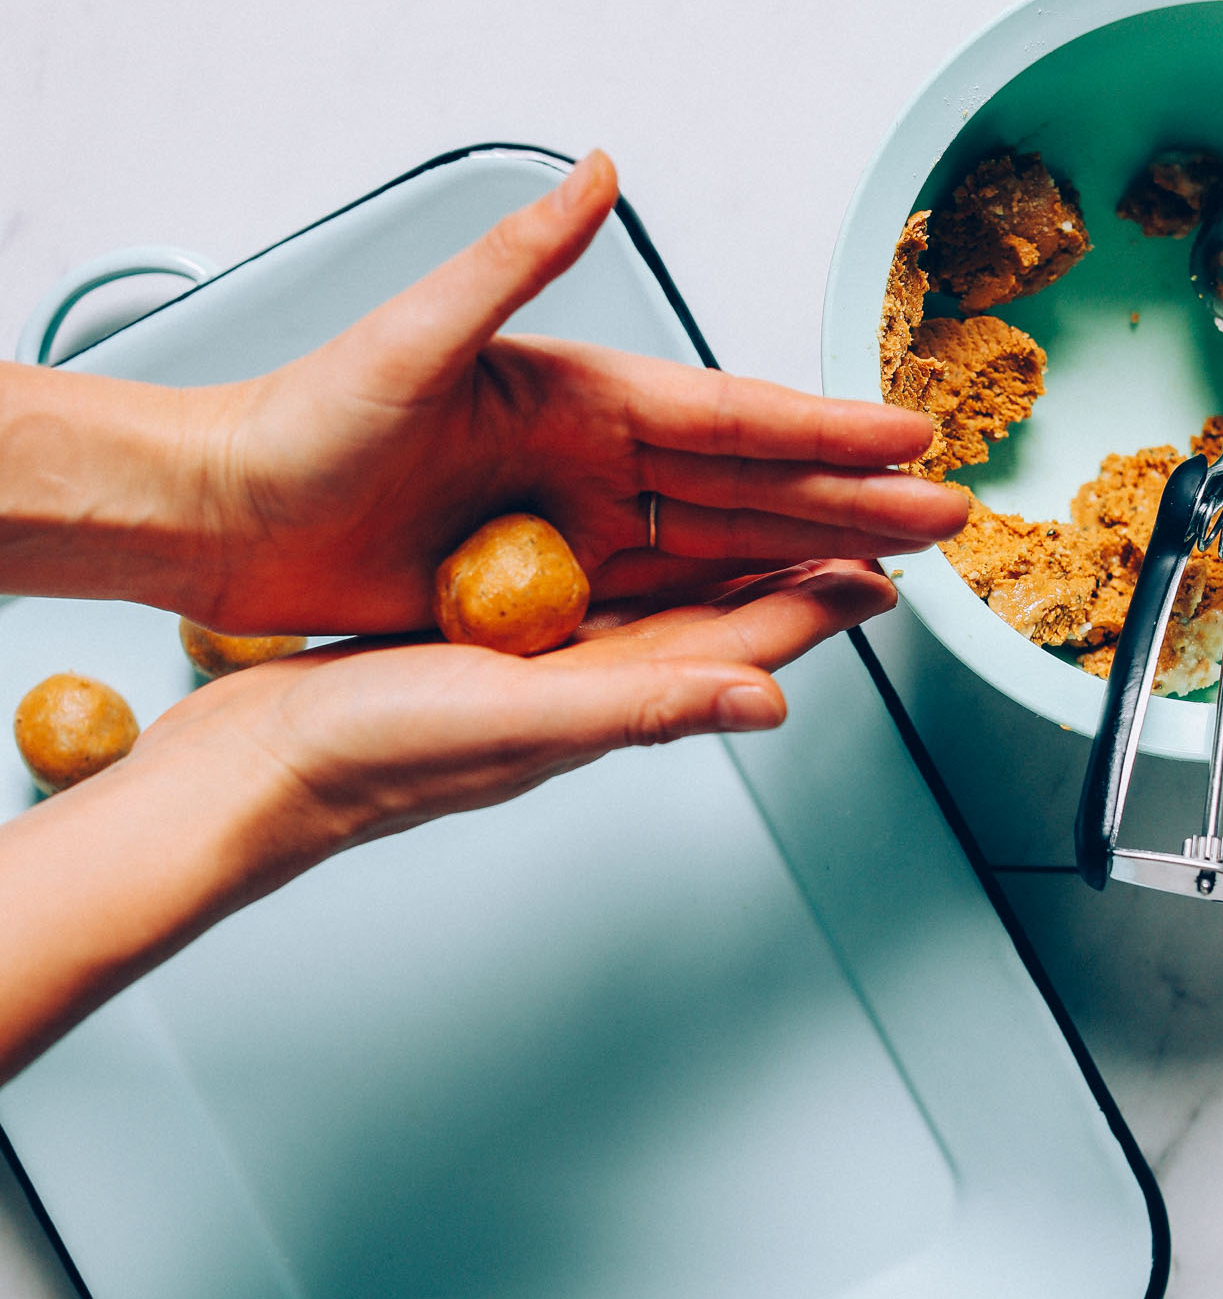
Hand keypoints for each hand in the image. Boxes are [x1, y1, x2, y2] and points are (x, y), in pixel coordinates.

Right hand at [132, 559, 894, 850]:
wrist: (259, 769)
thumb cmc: (375, 754)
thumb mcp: (521, 719)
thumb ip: (644, 705)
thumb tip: (766, 701)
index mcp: (607, 701)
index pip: (741, 647)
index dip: (818, 608)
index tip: (887, 565)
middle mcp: (584, 685)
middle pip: (714, 625)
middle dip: (787, 580)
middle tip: (852, 529)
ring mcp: (534, 668)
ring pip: (655, 607)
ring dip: (720, 569)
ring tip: (771, 529)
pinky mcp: (481, 648)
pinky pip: (579, 595)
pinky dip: (622, 563)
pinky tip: (621, 541)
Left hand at [185, 151, 965, 634]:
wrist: (225, 509)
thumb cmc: (301, 420)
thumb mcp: (414, 338)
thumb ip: (513, 261)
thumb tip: (597, 171)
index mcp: (578, 393)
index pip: (729, 415)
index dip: (826, 429)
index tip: (910, 432)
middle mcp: (589, 454)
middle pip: (749, 484)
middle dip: (852, 500)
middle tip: (944, 518)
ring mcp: (571, 521)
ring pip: (719, 540)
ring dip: (808, 550)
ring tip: (894, 565)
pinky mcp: (541, 582)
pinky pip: (659, 595)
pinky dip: (730, 600)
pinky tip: (782, 610)